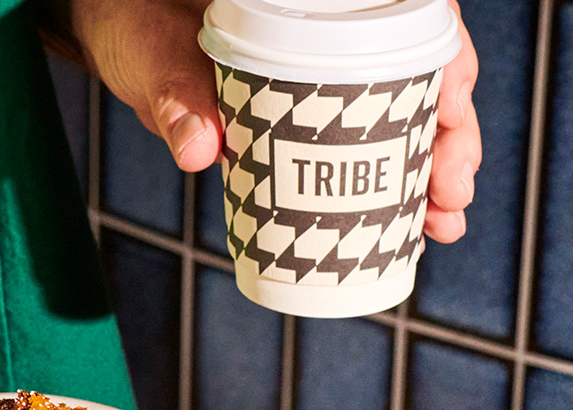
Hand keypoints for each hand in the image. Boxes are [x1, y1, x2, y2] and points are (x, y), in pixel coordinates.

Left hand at [59, 0, 480, 242]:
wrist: (118, 35)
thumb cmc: (138, 27)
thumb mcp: (154, 56)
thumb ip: (177, 96)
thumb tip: (197, 150)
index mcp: (318, 0)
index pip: (417, 15)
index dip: (451, 63)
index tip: (454, 109)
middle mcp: (341, 27)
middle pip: (429, 72)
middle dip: (453, 136)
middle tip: (450, 193)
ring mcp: (336, 72)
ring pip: (412, 113)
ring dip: (436, 169)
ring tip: (443, 221)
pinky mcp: (321, 114)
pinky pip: (378, 143)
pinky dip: (402, 182)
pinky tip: (420, 223)